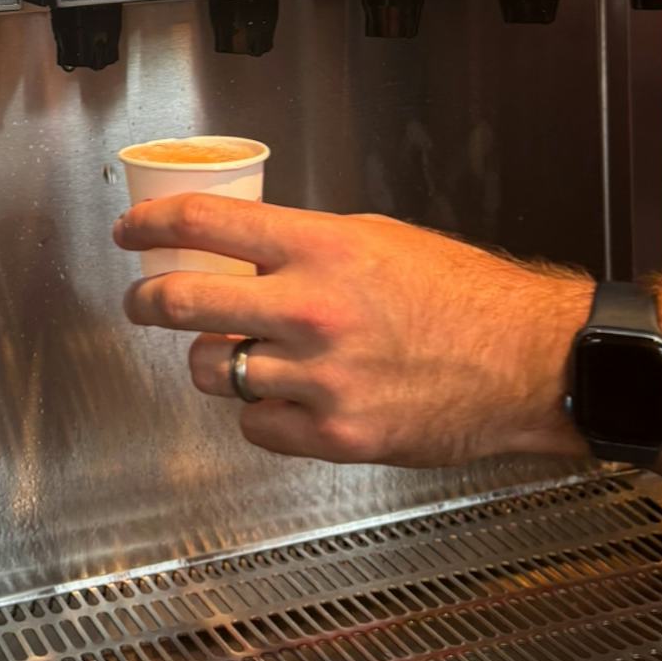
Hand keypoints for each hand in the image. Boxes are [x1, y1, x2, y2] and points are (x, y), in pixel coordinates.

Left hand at [116, 197, 591, 467]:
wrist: (531, 362)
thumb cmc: (465, 296)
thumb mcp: (379, 239)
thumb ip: (305, 247)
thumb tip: (242, 252)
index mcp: (322, 247)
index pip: (206, 224)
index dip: (151, 227)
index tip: (130, 234)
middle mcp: (313, 310)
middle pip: (183, 303)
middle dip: (147, 302)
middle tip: (143, 302)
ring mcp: (321, 379)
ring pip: (211, 372)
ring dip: (211, 362)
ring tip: (235, 354)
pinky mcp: (337, 436)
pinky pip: (256, 426)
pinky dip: (260, 413)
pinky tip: (286, 397)